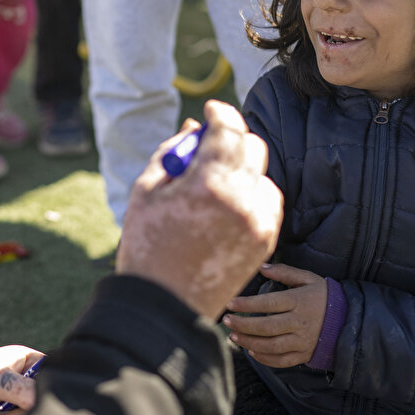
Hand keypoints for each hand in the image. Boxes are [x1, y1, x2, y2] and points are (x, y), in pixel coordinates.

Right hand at [117, 100, 282, 319]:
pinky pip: (268, 201)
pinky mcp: (265, 240)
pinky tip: (226, 205)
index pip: (228, 129)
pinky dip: (252, 194)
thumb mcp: (147, 192)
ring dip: (242, 168)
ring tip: (212, 184)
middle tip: (208, 146)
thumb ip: (172, 152)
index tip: (211, 109)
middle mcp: (240, 199)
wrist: (164, 306)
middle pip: (251, 147)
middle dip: (231, 139)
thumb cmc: (146, 247)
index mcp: (207, 184)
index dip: (220, 112)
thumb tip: (194, 126)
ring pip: (262, 174)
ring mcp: (257, 222)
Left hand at [223, 263, 326, 366]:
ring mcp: (303, 341)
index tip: (229, 304)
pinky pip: (282, 361)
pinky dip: (265, 359)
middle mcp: (300, 322)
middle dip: (243, 325)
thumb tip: (262, 267)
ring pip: (271, 346)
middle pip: (266, 327)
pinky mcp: (304, 354)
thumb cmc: (324, 295)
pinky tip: (252, 352)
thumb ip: (285, 272)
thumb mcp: (308, 278)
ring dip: (249, 343)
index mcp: (299, 301)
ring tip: (233, 337)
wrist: (349, 319)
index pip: (268, 304)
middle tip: (226, 321)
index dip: (247, 305)